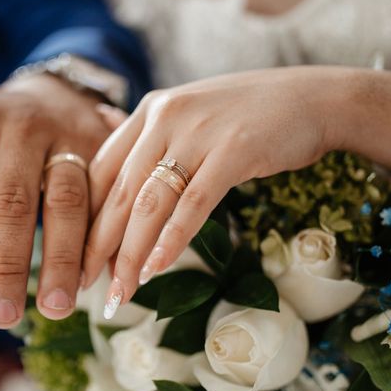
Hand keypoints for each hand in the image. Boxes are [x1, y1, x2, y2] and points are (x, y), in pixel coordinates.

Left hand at [0, 74, 110, 325]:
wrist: (57, 92)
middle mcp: (24, 131)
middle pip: (14, 201)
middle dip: (8, 261)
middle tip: (0, 317)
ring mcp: (70, 142)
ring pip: (69, 203)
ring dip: (63, 257)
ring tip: (57, 308)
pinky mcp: (105, 157)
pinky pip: (104, 203)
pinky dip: (100, 242)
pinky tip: (94, 280)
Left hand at [82, 67, 337, 315]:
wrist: (312, 98)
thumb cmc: (249, 117)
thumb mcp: (192, 120)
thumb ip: (157, 147)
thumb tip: (126, 200)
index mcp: (149, 110)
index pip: (101, 171)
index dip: (85, 218)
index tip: (77, 255)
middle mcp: (165, 116)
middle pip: (118, 193)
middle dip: (98, 246)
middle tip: (85, 284)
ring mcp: (198, 132)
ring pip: (149, 204)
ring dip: (131, 254)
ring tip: (121, 292)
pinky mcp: (233, 151)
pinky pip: (193, 204)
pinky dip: (172, 240)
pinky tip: (157, 269)